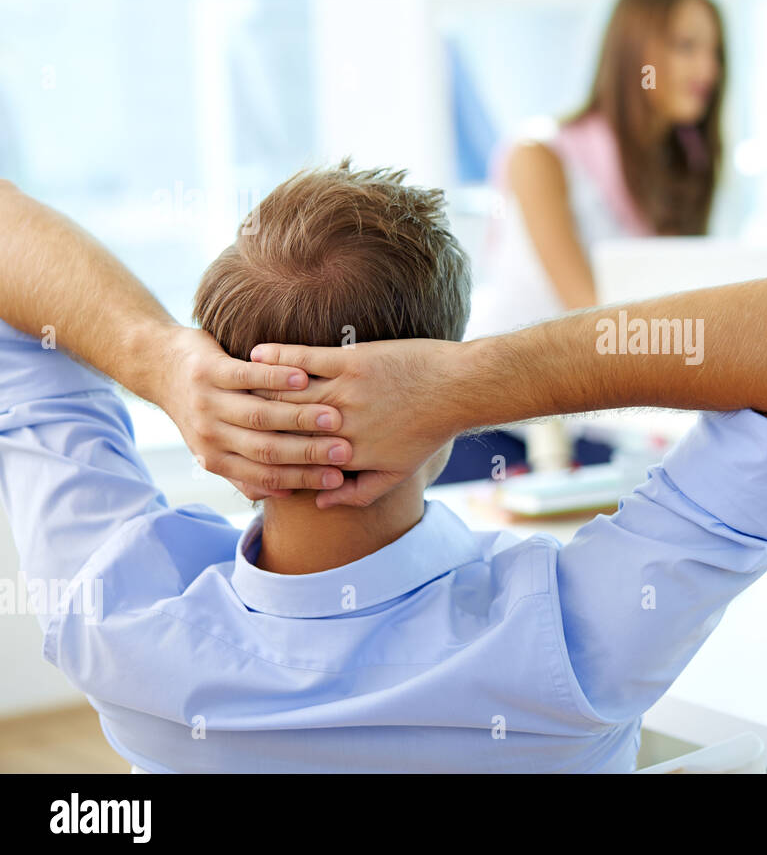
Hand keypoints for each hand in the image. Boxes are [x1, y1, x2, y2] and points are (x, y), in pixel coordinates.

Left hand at [157, 327, 351, 499]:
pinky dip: (275, 379)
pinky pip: (246, 377)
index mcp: (215, 459)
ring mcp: (207, 403)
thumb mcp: (216, 447)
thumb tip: (284, 494)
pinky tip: (303, 378)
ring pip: (259, 416)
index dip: (302, 479)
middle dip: (308, 453)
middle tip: (344, 451)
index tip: (337, 478)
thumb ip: (246, 471)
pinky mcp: (208, 372)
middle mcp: (209, 436)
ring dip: (299, 418)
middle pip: (266, 449)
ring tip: (333, 417)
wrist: (161, 368)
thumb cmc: (202, 409)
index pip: (265, 476)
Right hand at [249, 339, 466, 508]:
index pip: (293, 457)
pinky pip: (304, 359)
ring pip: (287, 393)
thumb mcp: (399, 473)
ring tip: (231, 383)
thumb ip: (359, 494)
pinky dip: (277, 357)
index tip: (242, 448)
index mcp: (347, 455)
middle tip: (221, 410)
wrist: (458, 389)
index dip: (265, 453)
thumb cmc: (429, 431)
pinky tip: (257, 353)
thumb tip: (321, 501)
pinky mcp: (352, 361)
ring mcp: (344, 392)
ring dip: (255, 387)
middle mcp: (339, 426)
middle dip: (251, 419)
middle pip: (282, 424)